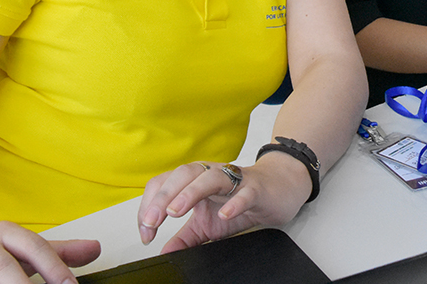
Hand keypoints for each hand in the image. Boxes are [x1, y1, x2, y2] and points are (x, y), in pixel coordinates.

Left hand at [137, 153, 311, 251]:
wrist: (280, 188)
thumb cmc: (243, 200)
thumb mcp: (208, 224)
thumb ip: (185, 237)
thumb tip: (164, 252)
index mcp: (196, 180)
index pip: (165, 183)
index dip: (150, 204)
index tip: (146, 231)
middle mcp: (212, 174)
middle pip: (183, 174)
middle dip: (163, 197)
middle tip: (152, 221)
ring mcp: (235, 179)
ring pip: (209, 177)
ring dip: (189, 193)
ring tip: (176, 211)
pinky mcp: (256, 188)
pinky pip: (245, 191)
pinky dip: (234, 202)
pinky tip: (225, 213)